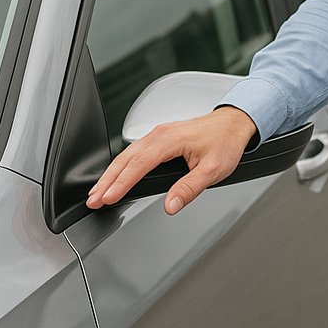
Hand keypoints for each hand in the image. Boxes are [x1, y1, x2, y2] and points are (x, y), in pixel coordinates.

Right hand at [86, 106, 258, 214]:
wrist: (234, 122)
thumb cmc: (225, 142)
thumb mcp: (213, 169)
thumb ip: (189, 188)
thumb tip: (171, 204)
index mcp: (170, 140)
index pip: (138, 164)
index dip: (120, 183)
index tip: (107, 198)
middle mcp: (160, 134)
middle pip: (125, 158)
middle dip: (106, 180)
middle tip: (93, 200)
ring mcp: (158, 134)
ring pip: (126, 154)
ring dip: (110, 173)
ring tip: (98, 192)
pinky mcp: (160, 138)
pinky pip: (134, 151)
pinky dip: (121, 166)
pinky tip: (115, 177)